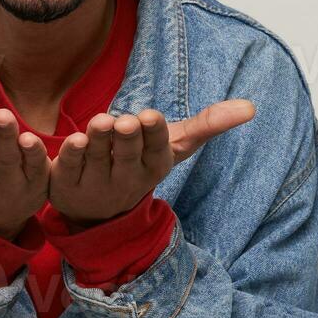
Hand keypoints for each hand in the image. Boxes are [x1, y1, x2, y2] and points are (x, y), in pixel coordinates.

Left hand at [48, 100, 255, 228]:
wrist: (96, 209)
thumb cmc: (140, 163)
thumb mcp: (173, 147)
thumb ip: (207, 125)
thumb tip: (251, 107)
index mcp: (153, 165)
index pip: (156, 150)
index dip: (154, 134)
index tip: (151, 117)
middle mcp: (126, 177)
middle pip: (127, 155)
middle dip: (128, 138)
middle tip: (127, 121)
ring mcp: (95, 183)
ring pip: (98, 159)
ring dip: (99, 140)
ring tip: (100, 122)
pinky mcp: (66, 185)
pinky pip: (67, 168)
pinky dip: (69, 154)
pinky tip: (72, 141)